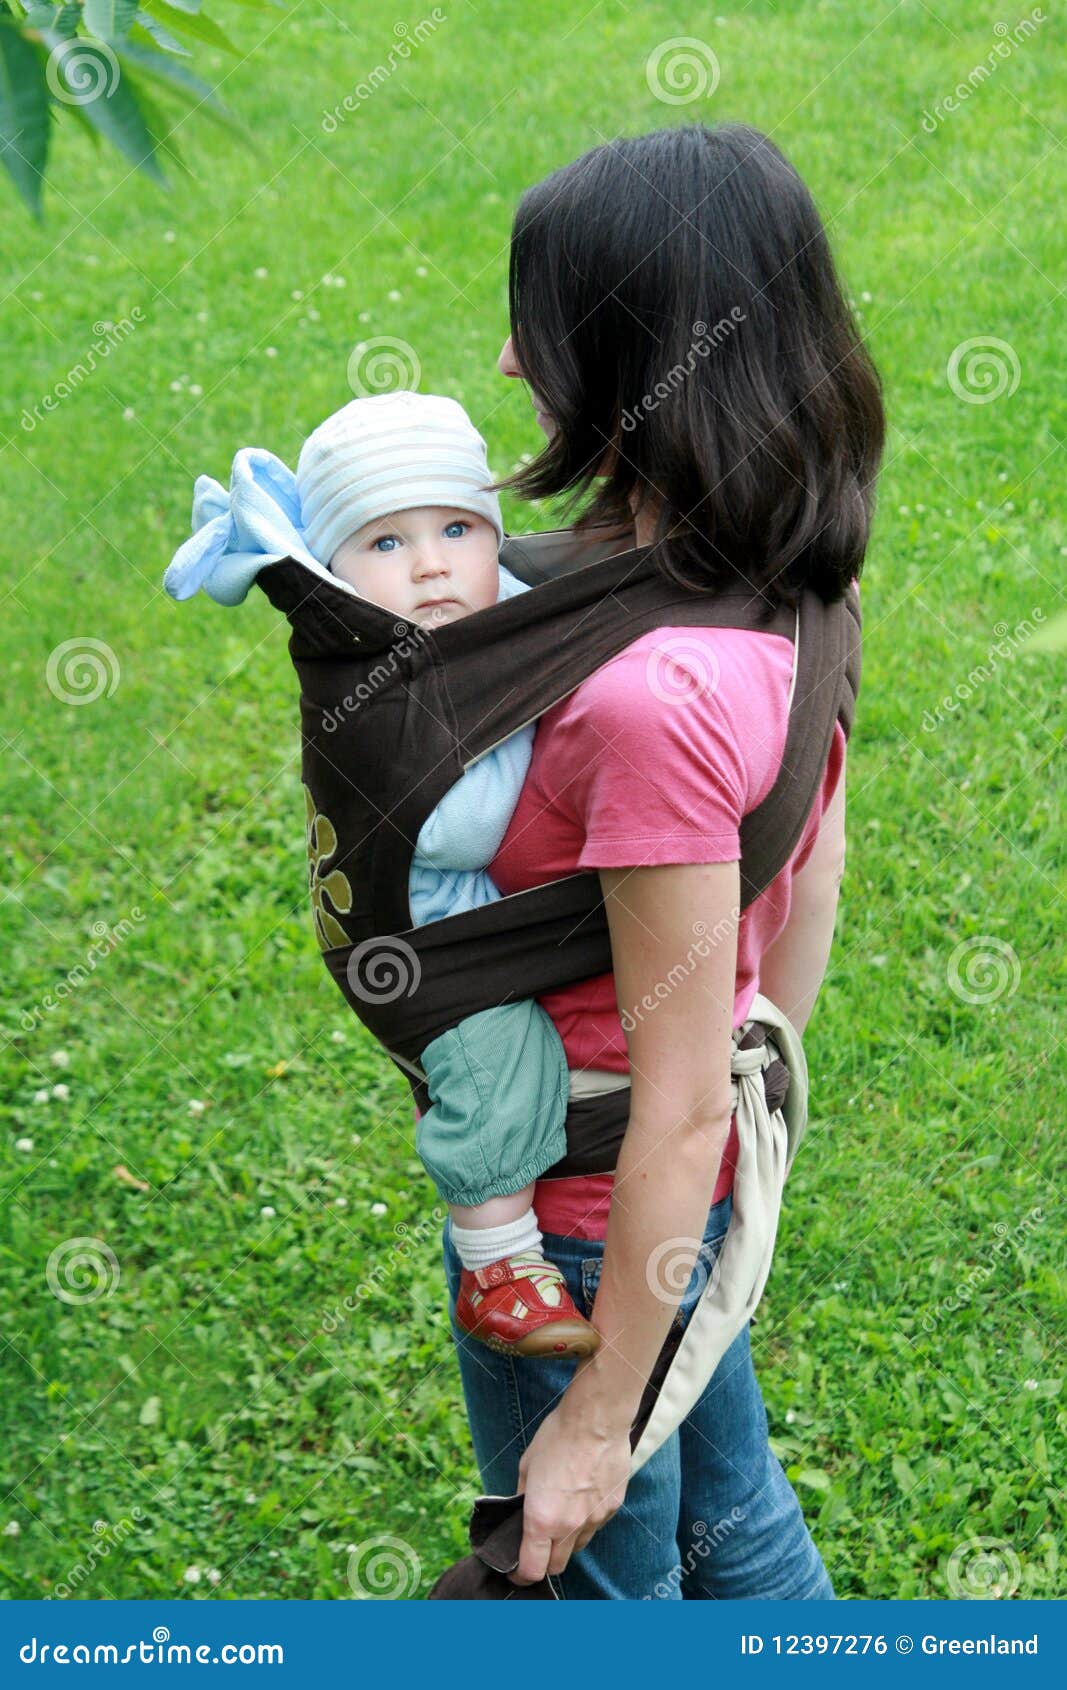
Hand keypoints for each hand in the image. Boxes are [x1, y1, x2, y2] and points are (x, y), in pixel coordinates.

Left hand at [508, 1400, 631, 1585]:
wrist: (595, 1420)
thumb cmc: (557, 1438)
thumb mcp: (526, 1466)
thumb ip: (522, 1497)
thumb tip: (520, 1512)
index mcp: (542, 1520)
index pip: (532, 1569)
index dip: (520, 1574)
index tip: (516, 1568)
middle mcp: (569, 1527)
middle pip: (556, 1566)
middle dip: (543, 1562)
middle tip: (536, 1545)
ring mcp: (594, 1520)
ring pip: (577, 1547)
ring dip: (565, 1542)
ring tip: (561, 1515)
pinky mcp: (611, 1509)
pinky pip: (595, 1526)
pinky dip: (585, 1522)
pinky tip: (582, 1497)